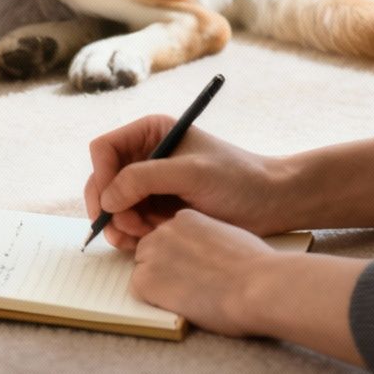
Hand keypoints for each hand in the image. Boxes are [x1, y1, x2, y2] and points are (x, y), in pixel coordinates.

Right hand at [83, 114, 293, 247]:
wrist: (271, 203)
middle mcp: (145, 156)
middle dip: (110, 207)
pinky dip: (131, 235)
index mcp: (150, 133)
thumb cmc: (238, 179)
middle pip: (102, 181)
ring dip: (122, 224)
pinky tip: (149, 240)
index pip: (103, 150)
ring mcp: (150, 185)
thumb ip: (144, 179)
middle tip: (126, 229)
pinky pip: (128, 223)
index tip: (112, 203)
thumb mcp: (190, 172)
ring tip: (145, 235)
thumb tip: (107, 199)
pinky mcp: (157, 209)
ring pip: (112, 206)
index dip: (102, 176)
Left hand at [129, 210, 291, 336]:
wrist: (258, 287)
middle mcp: (164, 229)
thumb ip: (208, 240)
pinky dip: (155, 302)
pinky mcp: (145, 279)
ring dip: (159, 284)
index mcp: (186, 218)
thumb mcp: (230, 237)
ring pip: (143, 270)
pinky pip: (139, 292)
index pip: (169, 238)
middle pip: (150, 251)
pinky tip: (182, 304)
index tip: (195, 271)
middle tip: (190, 287)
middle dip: (165, 269)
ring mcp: (152, 253)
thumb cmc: (257, 268)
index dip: (180, 258)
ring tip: (190, 296)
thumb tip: (206, 255)